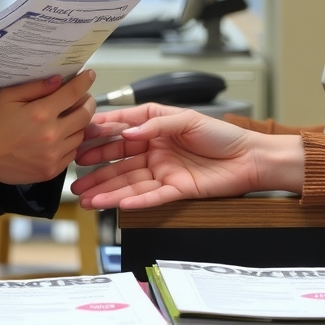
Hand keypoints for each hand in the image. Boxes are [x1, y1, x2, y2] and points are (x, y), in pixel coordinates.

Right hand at [0, 70, 96, 186]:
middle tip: (84, 98)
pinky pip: (72, 154)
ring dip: (79, 124)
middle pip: (84, 115)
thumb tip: (59, 80)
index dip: (84, 82)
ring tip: (70, 117)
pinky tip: (61, 137)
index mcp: (41, 113)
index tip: (89, 75)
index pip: (73, 93)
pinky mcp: (51, 171)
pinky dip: (71, 143)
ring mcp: (53, 155)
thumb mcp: (8, 97)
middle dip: (88, 103)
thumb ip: (36, 87)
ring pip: (80, 135)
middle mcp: (51, 135)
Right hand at [71, 102, 304, 209]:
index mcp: (156, 131)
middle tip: (74, 178)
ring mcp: (164, 173)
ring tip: (86, 199)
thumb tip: (129, 133)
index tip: (80, 140)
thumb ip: (155, 123)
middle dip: (95, 171)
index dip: (100, 136)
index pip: (122, 132)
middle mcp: (156, 153)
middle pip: (119, 163)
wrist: (250, 158)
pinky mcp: (176, 191)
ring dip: (107, 191)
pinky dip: (133, 201)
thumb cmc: (222, 135)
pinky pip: (151, 198)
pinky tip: (116, 205)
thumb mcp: (186, 119)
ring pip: (129, 183)